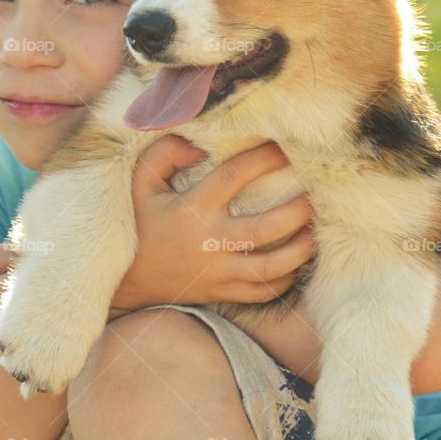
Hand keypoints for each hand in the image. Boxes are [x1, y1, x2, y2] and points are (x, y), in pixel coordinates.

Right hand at [108, 137, 314, 317]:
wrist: (126, 281)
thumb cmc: (139, 225)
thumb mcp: (140, 183)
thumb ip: (165, 154)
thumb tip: (200, 147)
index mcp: (193, 209)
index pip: (235, 176)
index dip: (263, 159)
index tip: (284, 147)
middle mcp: (210, 241)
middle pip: (266, 229)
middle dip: (297, 211)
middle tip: (314, 195)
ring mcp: (219, 272)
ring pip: (271, 267)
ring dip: (300, 250)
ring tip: (314, 231)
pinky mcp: (223, 292)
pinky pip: (263, 292)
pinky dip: (285, 279)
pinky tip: (296, 261)